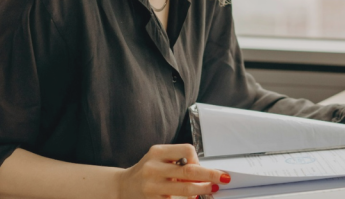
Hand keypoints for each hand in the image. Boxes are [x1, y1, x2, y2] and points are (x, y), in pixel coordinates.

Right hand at [116, 144, 230, 198]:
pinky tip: (193, 198)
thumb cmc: (145, 171)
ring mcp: (151, 187)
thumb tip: (204, 171)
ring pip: (185, 189)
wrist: (121, 187)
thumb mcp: (158, 159)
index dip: (198, 159)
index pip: (187, 150)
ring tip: (209, 189)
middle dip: (210, 175)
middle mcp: (153, 168)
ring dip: (202, 190)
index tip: (200, 166)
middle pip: (189, 170)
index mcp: (157, 152)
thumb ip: (177, 162)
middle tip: (223, 178)